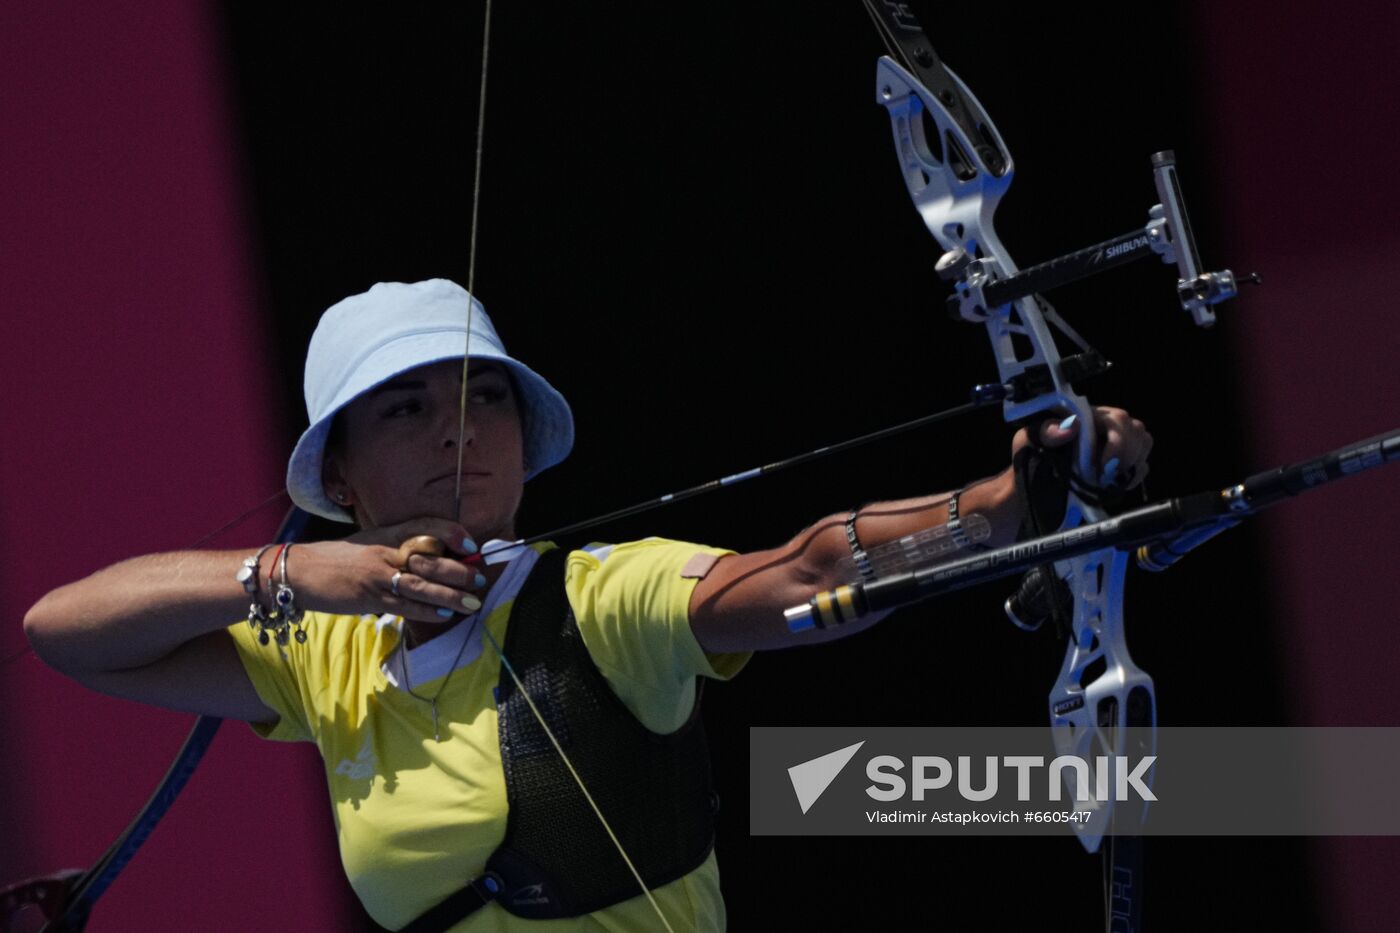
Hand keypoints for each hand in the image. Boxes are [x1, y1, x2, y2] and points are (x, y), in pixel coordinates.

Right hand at [290, 518, 486, 623]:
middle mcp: (385, 551)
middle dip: (458, 570)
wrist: (298, 571)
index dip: (451, 532)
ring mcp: (377, 575)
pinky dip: (425, 611)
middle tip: (479, 579)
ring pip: (420, 584)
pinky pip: (403, 605)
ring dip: (449, 595)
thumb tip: (434, 556)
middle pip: (429, 558)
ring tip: (472, 602)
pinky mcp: (368, 598)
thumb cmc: (337, 558)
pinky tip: (443, 615)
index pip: (425, 526)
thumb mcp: (370, 542)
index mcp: (386, 533)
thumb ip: (398, 547)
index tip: (470, 543)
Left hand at [1013, 406, 1152, 489]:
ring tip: (1107, 480)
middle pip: (1136, 430)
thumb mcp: (1029, 440)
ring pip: (1143, 442)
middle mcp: (1104, 425)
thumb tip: (1071, 427)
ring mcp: (1115, 443)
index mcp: (1086, 415)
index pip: (1117, 419)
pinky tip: (1113, 484)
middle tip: (1104, 477)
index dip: (1118, 443)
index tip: (1102, 468)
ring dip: (1130, 465)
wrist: (1030, 484)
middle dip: (1126, 457)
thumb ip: (1046, 431)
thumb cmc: (1030, 456)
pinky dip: (1133, 476)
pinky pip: (1142, 464)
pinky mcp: (1121, 462)